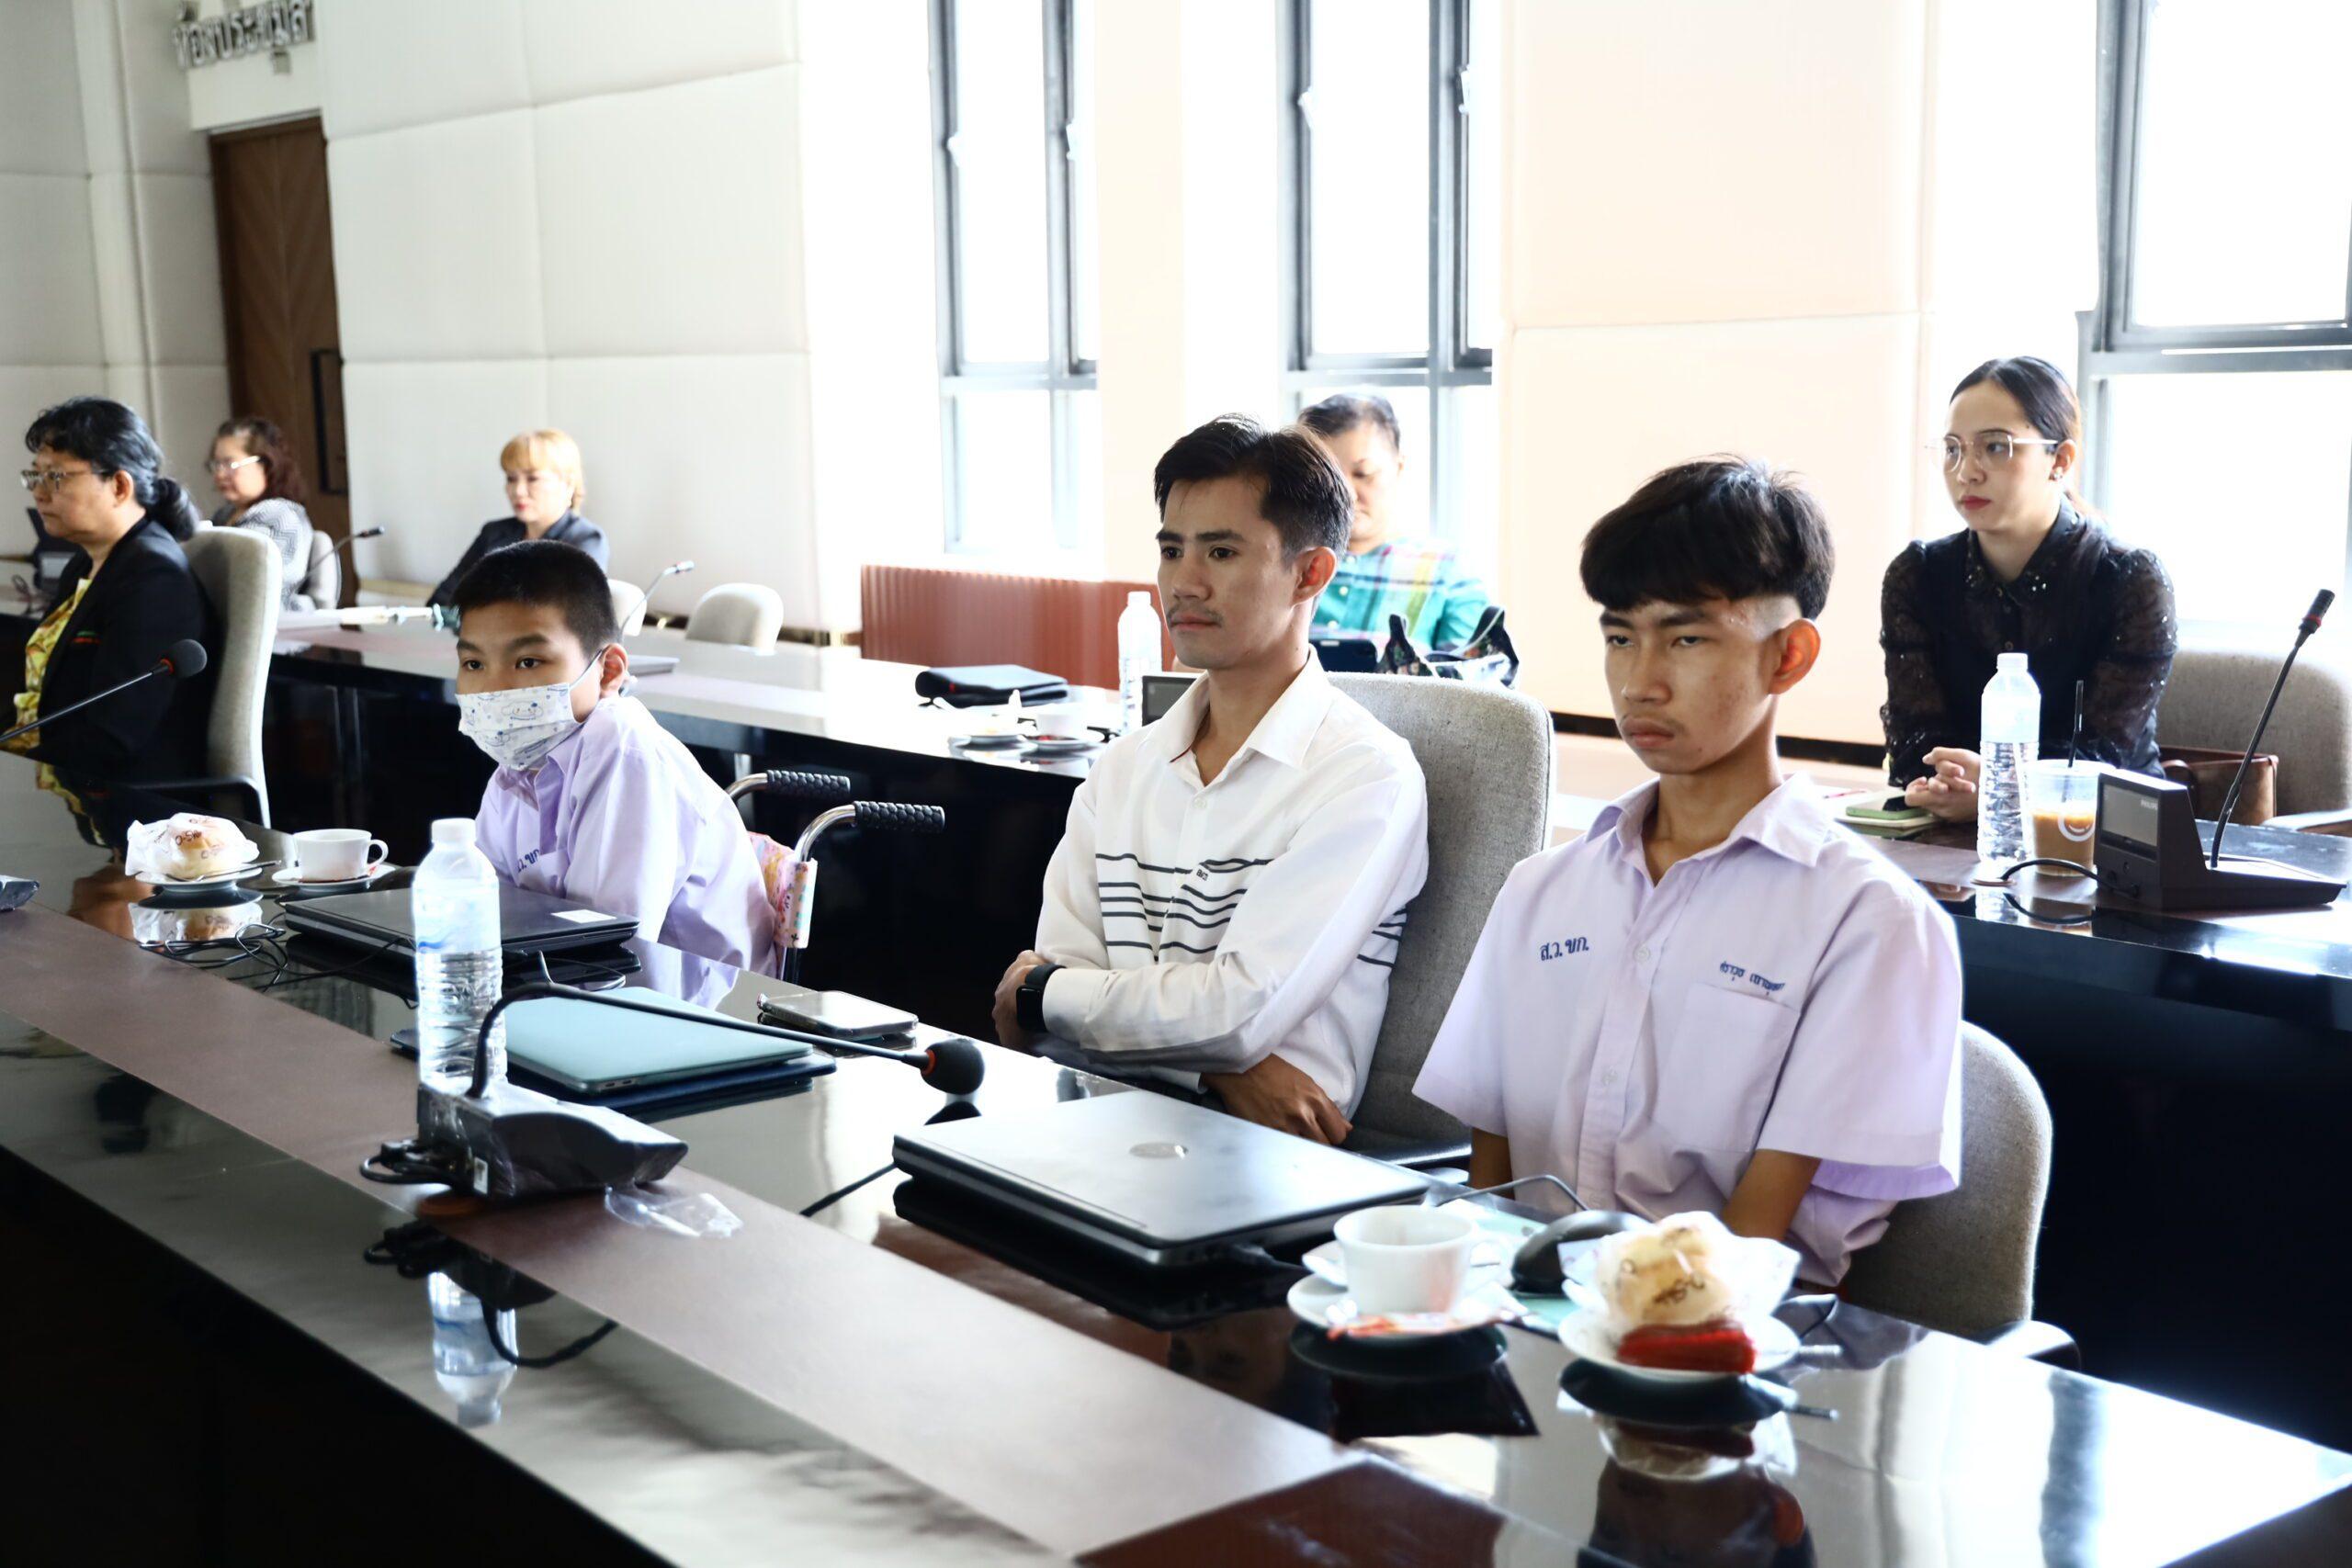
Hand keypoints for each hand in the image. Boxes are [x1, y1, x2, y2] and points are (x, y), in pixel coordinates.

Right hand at [991, 950, 1047, 1050]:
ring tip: (1047, 988)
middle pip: (1011, 994)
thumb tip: (1025, 1050)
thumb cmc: (1021, 1019)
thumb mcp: (1013, 1040)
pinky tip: (1046, 967)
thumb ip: (1014, 1042)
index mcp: (998, 1009)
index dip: (1018, 1016)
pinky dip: (1034, 961)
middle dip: (1022, 997)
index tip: (1031, 1019)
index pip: (1006, 1013)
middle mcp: (1000, 990)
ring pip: (1018, 976)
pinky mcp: (1022, 959)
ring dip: (1028, 980)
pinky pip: (1027, 958)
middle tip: (1041, 1003)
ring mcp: (1010, 973)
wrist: (1027, 995)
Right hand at [1203, 1055, 1350, 1144]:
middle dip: (1321, 1141)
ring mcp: (1284, 1127)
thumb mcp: (1306, 1082)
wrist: (1242, 1069)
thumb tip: (1346, 1127)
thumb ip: (1327, 1107)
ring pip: (1306, 1150)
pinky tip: (1280, 1136)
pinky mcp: (1267, 1134)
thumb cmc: (1273, 1072)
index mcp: (1316, 1099)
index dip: (1335, 1134)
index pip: (1339, 1132)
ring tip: (1295, 1136)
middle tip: (1311, 1135)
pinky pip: (1284, 1150)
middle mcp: (1303, 1115)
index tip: (1328, 1132)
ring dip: (1303, 1145)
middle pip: (1325, 1145)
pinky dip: (1285, 1147)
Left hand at [1904, 747, 1981, 821]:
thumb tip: (1926, 759)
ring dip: (1939, 792)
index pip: (1911, 798)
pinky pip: (1945, 809)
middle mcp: (1943, 810)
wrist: (2007, 791)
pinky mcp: (1959, 818)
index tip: (1925, 778)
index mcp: (1940, 797)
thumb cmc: (1985, 771)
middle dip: (1928, 787)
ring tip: (1954, 782)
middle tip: (1940, 778)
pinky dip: (1948, 799)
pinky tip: (1960, 790)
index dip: (1913, 786)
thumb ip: (1941, 755)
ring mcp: (1951, 816)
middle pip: (1922, 800)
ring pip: (1934, 804)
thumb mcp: (1964, 756)